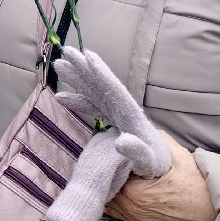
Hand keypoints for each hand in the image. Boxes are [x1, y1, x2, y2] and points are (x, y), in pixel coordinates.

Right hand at [53, 47, 169, 177]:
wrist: (161, 169)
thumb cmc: (156, 166)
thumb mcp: (148, 163)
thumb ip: (137, 152)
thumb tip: (121, 141)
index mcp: (132, 116)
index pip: (115, 91)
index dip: (102, 74)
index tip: (88, 55)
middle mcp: (124, 109)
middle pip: (102, 84)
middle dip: (84, 68)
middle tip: (65, 51)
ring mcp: (118, 114)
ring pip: (95, 91)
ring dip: (77, 78)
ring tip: (58, 65)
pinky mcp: (113, 120)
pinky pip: (93, 105)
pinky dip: (78, 100)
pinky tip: (61, 97)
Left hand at [105, 131, 216, 220]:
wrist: (212, 211)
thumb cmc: (196, 184)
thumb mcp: (176, 155)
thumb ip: (154, 139)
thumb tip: (136, 129)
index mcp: (133, 193)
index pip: (108, 171)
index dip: (108, 157)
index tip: (112, 147)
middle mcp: (128, 208)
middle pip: (105, 185)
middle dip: (107, 170)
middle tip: (114, 157)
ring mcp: (132, 218)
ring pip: (107, 198)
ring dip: (110, 184)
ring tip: (120, 170)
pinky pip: (115, 209)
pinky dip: (115, 197)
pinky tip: (122, 184)